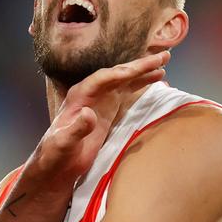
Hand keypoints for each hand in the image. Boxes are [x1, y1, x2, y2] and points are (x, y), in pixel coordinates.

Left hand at [29, 51, 168, 182]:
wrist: (57, 163)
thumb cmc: (56, 153)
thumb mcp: (64, 143)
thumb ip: (77, 129)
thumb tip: (89, 113)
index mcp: (78, 96)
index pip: (101, 79)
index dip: (120, 74)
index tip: (138, 70)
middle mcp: (90, 92)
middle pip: (117, 74)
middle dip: (139, 66)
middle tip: (163, 57)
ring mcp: (100, 99)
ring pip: (124, 80)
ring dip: (143, 71)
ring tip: (164, 62)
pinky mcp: (107, 109)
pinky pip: (126, 91)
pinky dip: (140, 83)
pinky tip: (155, 78)